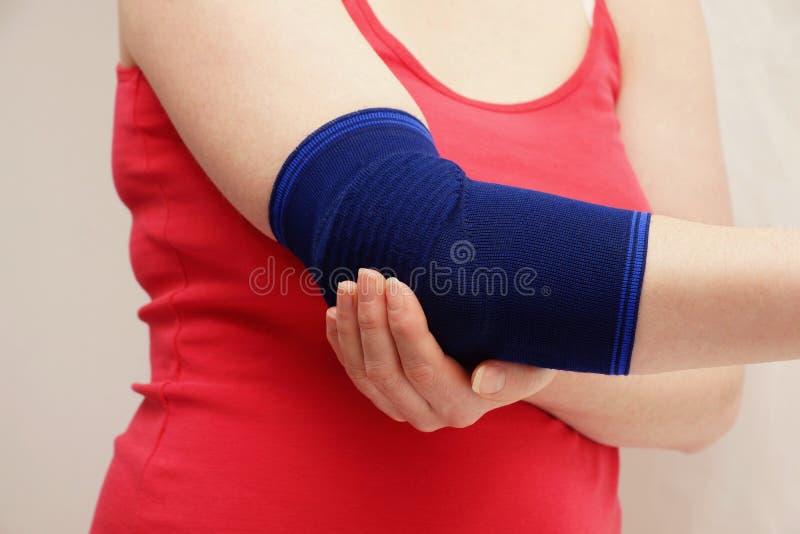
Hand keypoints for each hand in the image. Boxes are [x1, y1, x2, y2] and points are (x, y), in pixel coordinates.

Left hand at [325, 268, 556, 431]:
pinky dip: (341, 343)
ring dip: (351, 327)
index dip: (404, 327)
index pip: (423, 367)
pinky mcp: (384, 399)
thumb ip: (513, 376)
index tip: (395, 285)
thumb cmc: (525, 355)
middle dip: (371, 320)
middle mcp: (428, 416)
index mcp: (463, 406)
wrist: (510, 365)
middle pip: (385, 370)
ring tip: (347, 286)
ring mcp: (402, 410)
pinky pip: (353, 374)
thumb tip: (482, 381)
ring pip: (363, 373)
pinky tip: (335, 314)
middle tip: (367, 275)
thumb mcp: (533, 363)